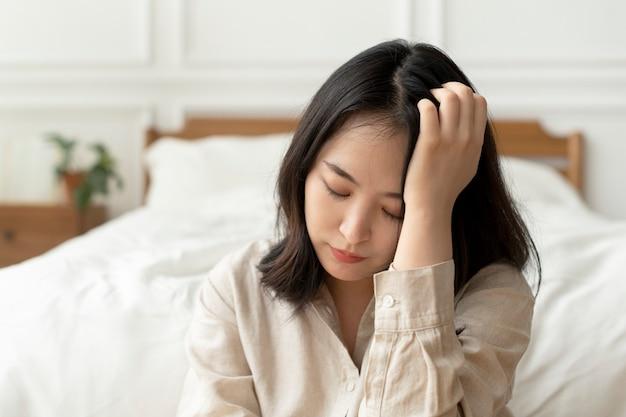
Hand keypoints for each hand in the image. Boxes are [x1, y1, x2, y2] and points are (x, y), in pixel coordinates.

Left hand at [402, 82, 486, 213]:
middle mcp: (466, 139)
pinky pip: (429, 110)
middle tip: (436, 93)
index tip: (452, 98)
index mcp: (476, 142)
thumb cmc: (445, 187)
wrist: (432, 206)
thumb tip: (471, 130)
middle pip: (466, 95)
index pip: (480, 102)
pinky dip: (423, 104)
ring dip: (436, 93)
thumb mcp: (468, 165)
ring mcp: (449, 140)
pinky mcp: (430, 143)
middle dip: (450, 87)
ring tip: (427, 100)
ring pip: (450, 98)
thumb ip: (472, 145)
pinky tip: (418, 109)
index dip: (465, 93)